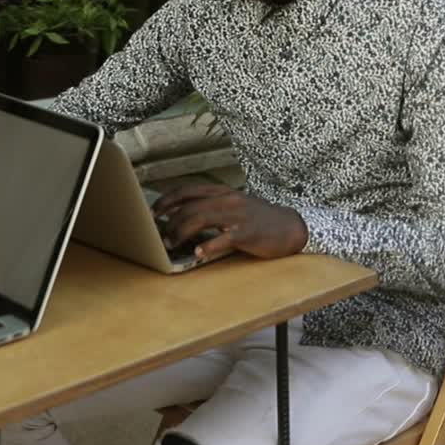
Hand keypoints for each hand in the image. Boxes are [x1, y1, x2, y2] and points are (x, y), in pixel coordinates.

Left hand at [152, 184, 308, 259]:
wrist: (291, 226)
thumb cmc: (258, 218)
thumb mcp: (234, 204)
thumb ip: (211, 206)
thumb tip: (181, 215)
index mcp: (222, 192)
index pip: (187, 190)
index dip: (166, 200)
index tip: (152, 212)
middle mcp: (227, 200)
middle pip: (190, 207)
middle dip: (171, 223)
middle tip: (161, 237)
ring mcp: (237, 216)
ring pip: (201, 219)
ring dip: (181, 233)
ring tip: (171, 245)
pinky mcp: (248, 233)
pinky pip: (224, 238)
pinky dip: (208, 246)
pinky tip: (198, 253)